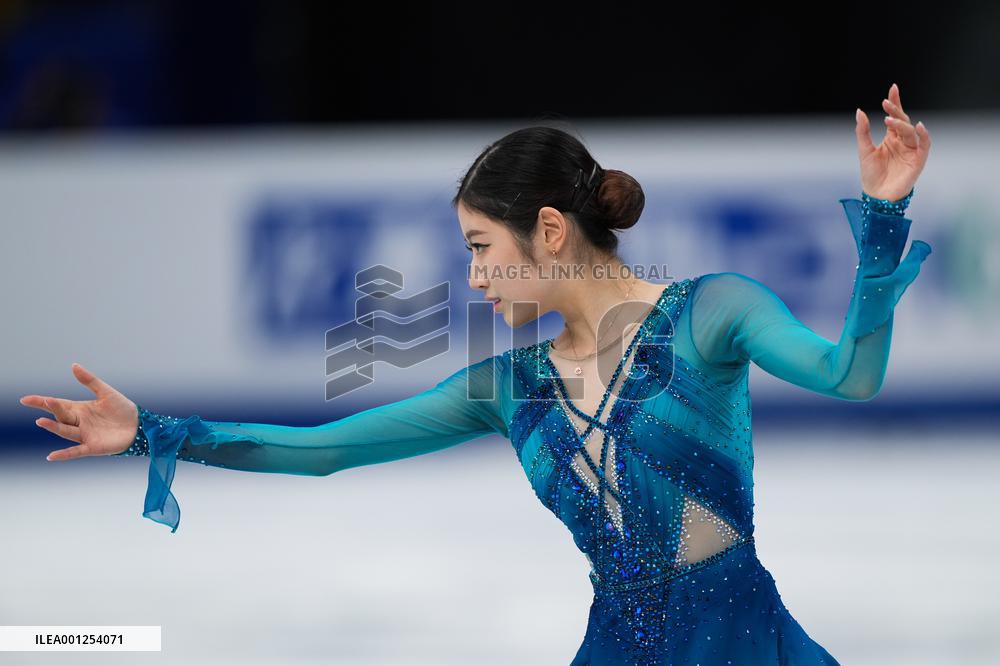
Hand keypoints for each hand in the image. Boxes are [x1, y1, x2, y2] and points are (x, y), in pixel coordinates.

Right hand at [19, 363, 138, 460]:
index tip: (26, 399)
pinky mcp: (93, 447)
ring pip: (65, 431)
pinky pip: (75, 452)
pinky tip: (51, 456)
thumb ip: (90, 381)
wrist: (139, 425)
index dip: (42, 402)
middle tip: (45, 402)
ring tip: (41, 421)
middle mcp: (79, 423)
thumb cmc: (122, 409)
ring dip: (54, 427)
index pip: (58, 404)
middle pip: (61, 416)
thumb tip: (73, 365)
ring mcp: (85, 435)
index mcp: (80, 409)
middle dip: (53, 409)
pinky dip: (64, 454)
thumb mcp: (106, 392)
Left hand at [855, 82, 931, 201]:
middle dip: (896, 110)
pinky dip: (923, 135)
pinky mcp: (918, 160)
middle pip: (902, 121)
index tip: (893, 88)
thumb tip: (859, 111)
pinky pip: (925, 144)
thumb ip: (863, 131)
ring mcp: (911, 150)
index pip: (894, 117)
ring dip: (901, 123)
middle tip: (886, 102)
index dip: (895, 103)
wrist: (877, 196)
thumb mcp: (864, 150)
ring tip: (889, 119)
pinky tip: (918, 126)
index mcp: (891, 138)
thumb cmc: (871, 175)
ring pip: (911, 131)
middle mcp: (902, 142)